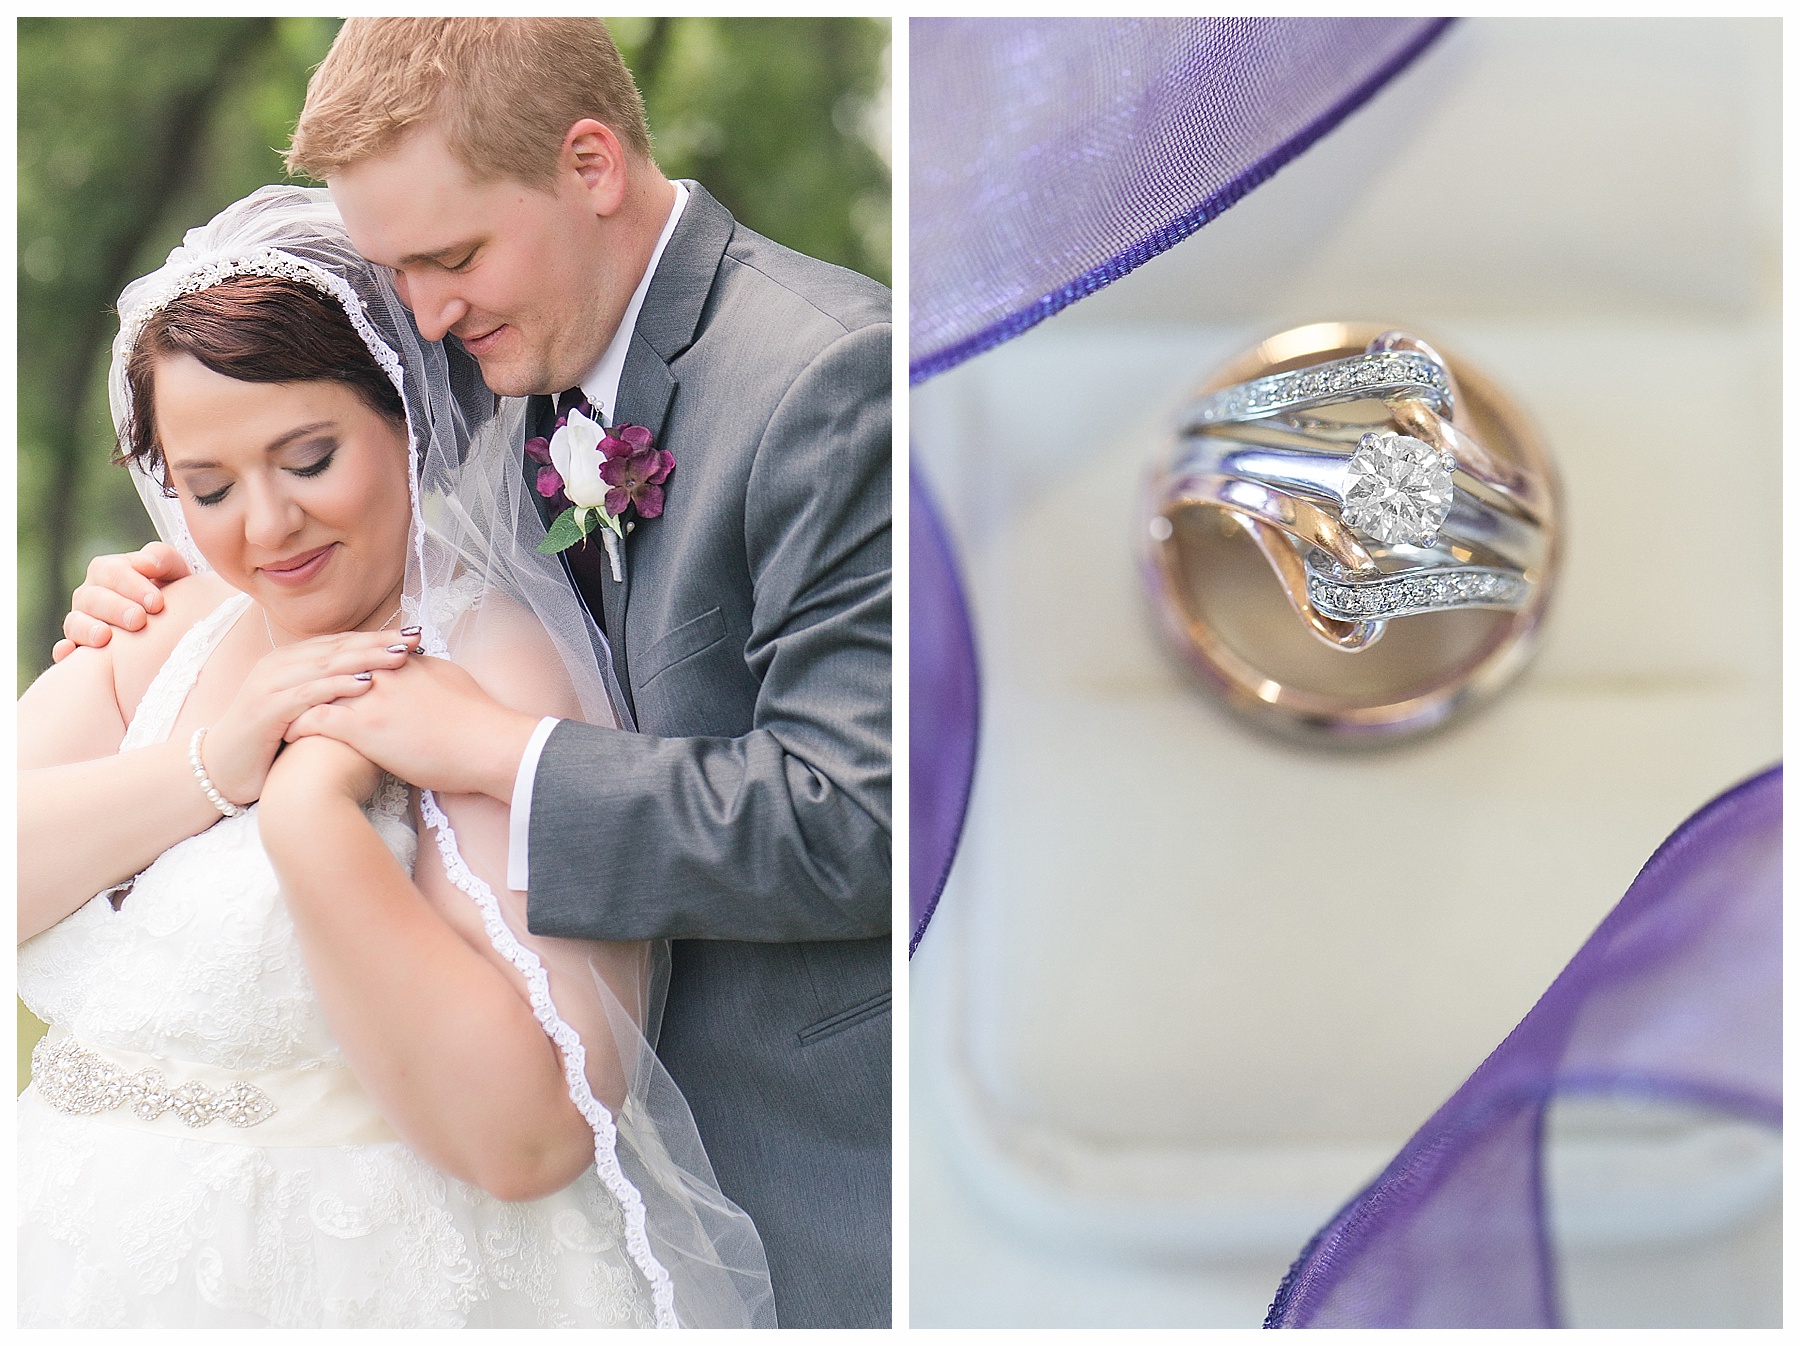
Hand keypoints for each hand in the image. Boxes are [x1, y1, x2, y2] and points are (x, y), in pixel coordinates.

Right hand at [53, 542, 189, 661]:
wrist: (172, 625)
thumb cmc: (174, 593)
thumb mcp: (175, 572)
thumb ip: (162, 558)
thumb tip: (145, 563)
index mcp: (108, 570)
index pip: (113, 572)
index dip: (133, 586)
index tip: (156, 603)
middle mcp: (89, 594)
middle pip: (93, 597)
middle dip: (116, 608)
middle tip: (138, 620)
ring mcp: (81, 620)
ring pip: (75, 621)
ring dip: (89, 629)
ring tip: (106, 637)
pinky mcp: (78, 645)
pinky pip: (65, 648)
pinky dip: (66, 650)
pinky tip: (72, 652)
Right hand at [202, 628, 422, 806]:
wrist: (221, 772)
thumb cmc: (270, 744)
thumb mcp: (305, 711)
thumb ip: (331, 694)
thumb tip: (377, 685)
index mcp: (289, 661)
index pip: (340, 643)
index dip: (377, 638)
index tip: (415, 636)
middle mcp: (278, 666)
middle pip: (337, 648)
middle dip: (379, 642)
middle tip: (416, 638)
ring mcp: (269, 685)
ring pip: (325, 665)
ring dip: (366, 658)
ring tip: (400, 656)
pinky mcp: (265, 709)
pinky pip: (307, 693)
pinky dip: (338, 686)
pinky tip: (367, 684)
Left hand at [286, 653, 540, 801]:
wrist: (492, 745)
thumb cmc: (482, 722)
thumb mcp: (454, 681)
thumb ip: (430, 671)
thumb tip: (421, 664)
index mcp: (406, 664)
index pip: (361, 656)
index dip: (338, 665)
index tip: (321, 676)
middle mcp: (384, 673)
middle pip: (332, 668)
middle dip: (308, 679)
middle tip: (288, 691)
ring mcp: (371, 698)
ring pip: (317, 691)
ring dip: (295, 701)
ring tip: (277, 713)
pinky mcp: (363, 727)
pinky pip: (315, 721)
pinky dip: (296, 726)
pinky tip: (284, 735)